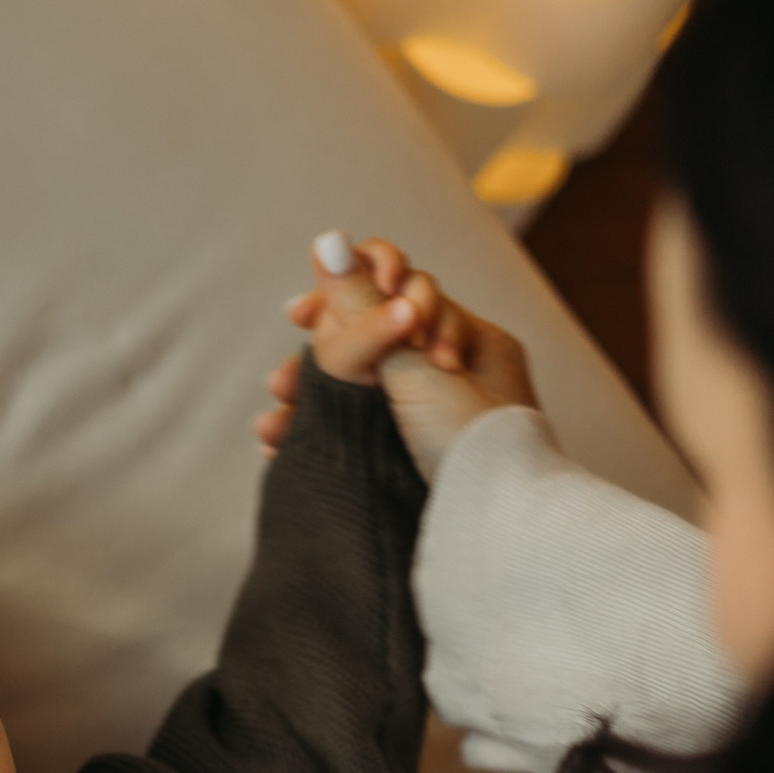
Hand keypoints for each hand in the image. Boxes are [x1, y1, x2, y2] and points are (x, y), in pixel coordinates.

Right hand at [257, 231, 536, 477]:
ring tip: (272, 430)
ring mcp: (445, 419)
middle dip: (319, 363)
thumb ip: (361, 305)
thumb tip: (329, 239)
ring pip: (365, 395)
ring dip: (313, 405)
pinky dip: (328, 436)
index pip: (401, 293)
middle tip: (277, 386)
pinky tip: (286, 449)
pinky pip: (368, 433)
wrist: (501, 533)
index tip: (298, 316)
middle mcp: (464, 375)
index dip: (346, 295)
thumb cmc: (469, 444)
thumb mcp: (408, 367)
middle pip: (376, 346)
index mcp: (477, 341)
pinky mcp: (424, 460)